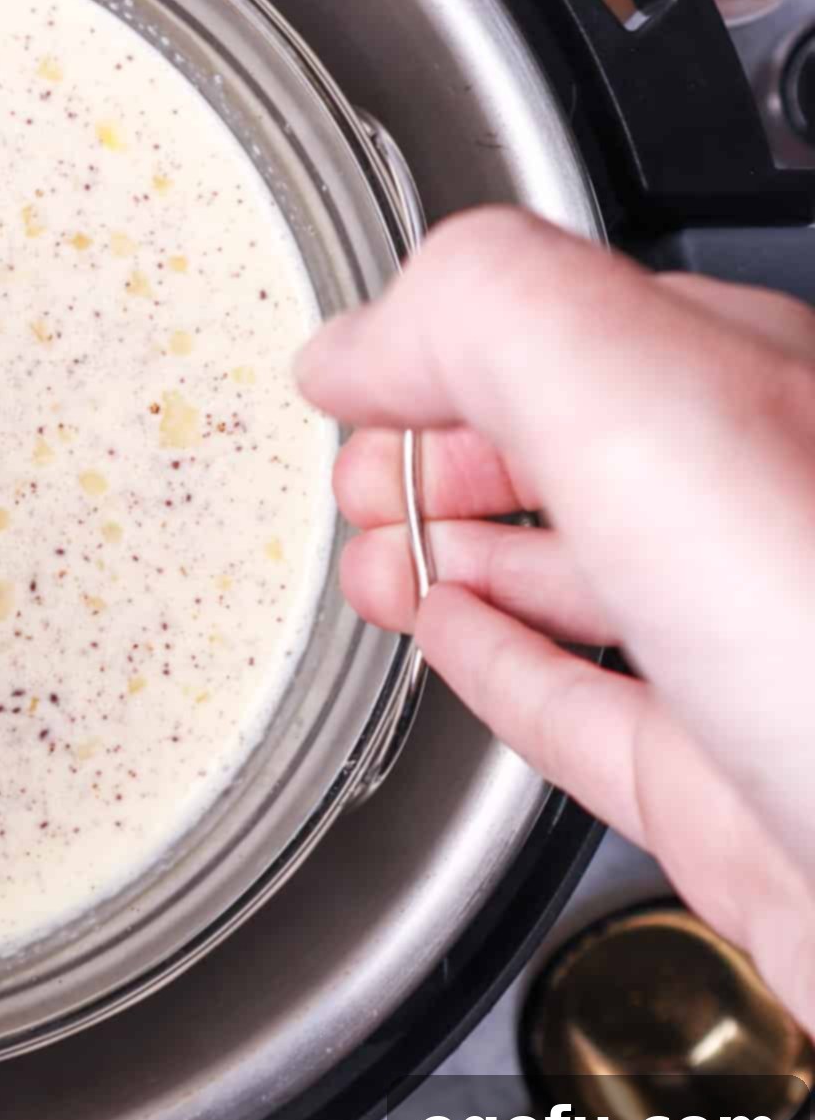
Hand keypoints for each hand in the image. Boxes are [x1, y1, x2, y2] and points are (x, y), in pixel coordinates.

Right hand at [297, 207, 814, 1029]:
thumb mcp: (647, 407)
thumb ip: (490, 325)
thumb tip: (359, 346)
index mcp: (763, 402)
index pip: (575, 329)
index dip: (443, 344)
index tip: (350, 374)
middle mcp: (768, 520)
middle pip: (572, 455)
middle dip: (439, 454)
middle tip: (356, 475)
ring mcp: (752, 662)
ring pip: (576, 580)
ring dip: (452, 556)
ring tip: (371, 555)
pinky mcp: (729, 794)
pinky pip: (587, 711)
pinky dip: (500, 668)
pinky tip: (450, 644)